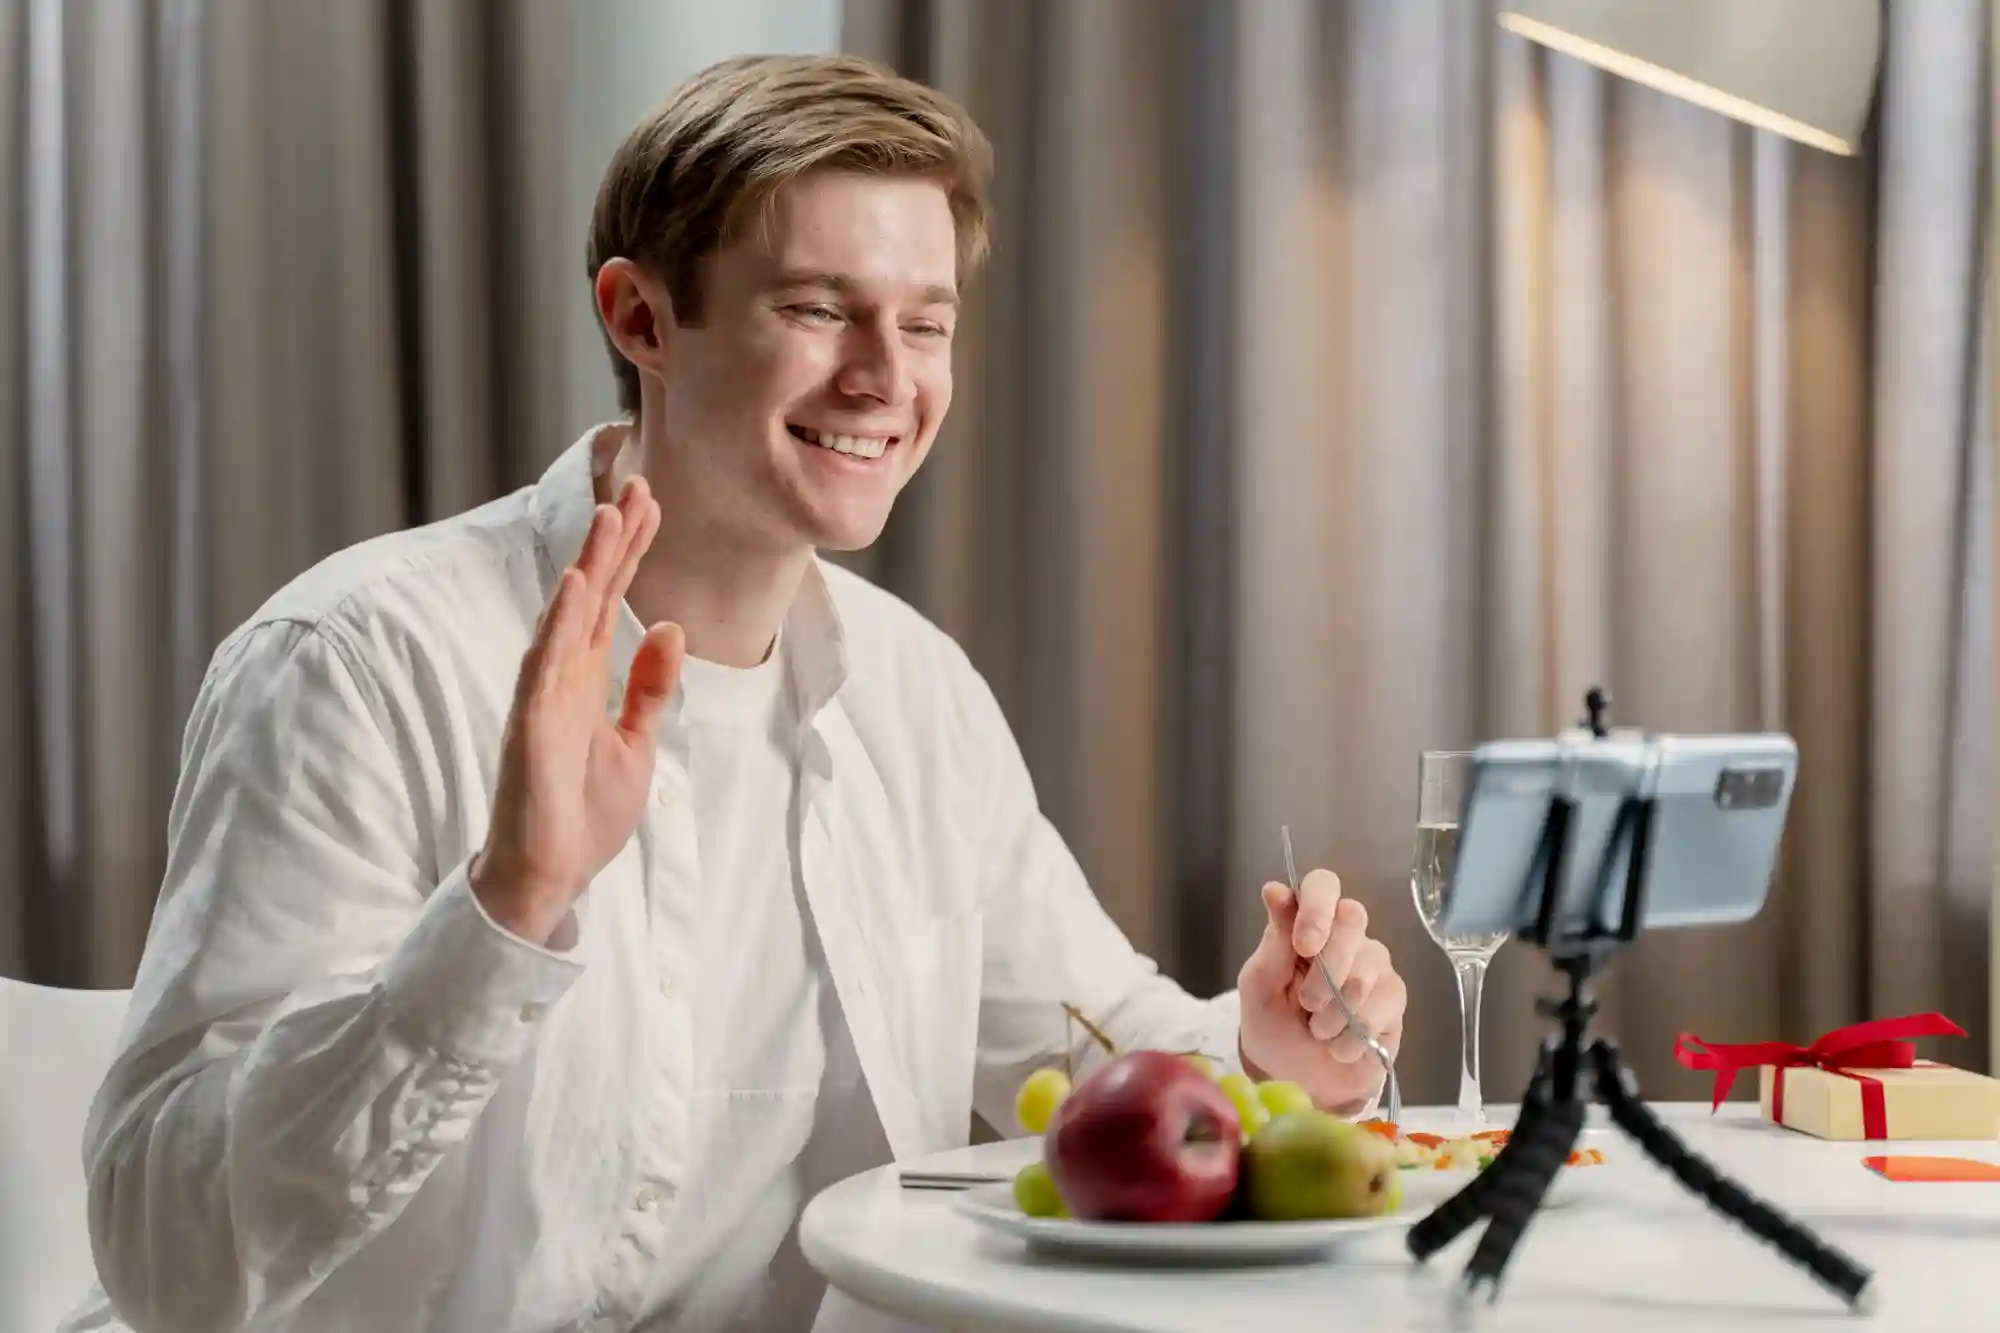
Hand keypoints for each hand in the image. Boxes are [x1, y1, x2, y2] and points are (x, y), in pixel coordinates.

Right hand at [471, 476, 682, 945]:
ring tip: (608, 515)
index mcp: (586, 679)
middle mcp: (562, 677)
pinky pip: (544, 665)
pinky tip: (575, 586)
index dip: (630, 552)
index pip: (612, 601)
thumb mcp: (636, 743)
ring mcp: (543, 696)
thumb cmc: (583, 814)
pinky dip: (559, 624)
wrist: (551, 875)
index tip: (651, 503)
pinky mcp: (531, 724)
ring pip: (567, 617)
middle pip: (592, 594)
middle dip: (614, 540)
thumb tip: (671, 629)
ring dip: (588, 565)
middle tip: (639, 485)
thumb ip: (648, 689)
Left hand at [1236, 868, 1407, 1116]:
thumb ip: (1274, 941)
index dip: (1317, 909)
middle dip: (1325, 970)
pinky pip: (1380, 1008)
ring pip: (1365, 971)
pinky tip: (1339, 1046)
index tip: (1304, 945)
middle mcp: (1346, 936)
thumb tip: (1275, 888)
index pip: (1323, 885)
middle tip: (1307, 1003)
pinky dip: (1351, 1036)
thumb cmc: (1273, 1026)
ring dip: (1333, 1012)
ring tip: (1318, 1030)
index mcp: (1307, 924)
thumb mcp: (1259, 986)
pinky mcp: (1393, 999)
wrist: (1298, 1080)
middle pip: (1353, 918)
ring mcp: (1374, 965)